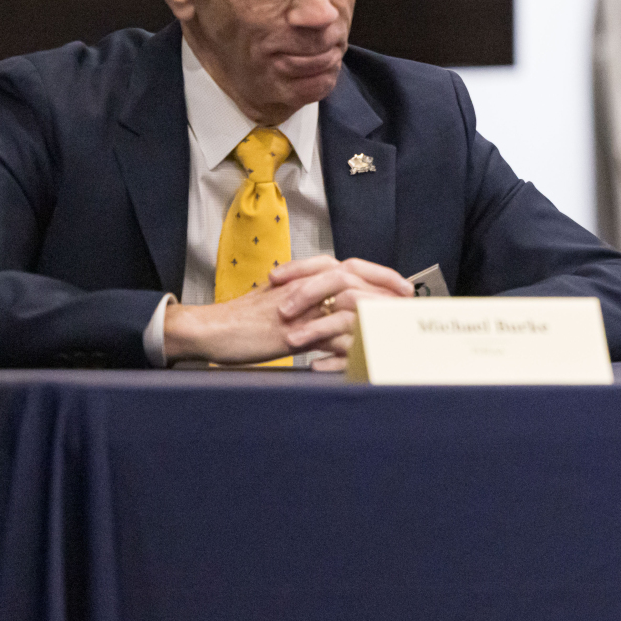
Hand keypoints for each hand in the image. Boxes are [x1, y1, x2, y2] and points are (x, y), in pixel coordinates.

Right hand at [163, 255, 413, 369]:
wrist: (212, 330)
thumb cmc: (244, 321)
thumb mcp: (282, 303)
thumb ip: (311, 302)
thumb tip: (339, 312)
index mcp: (304, 277)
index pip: (351, 267)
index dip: (381, 275)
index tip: (403, 286)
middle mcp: (306, 287)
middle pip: (357, 280)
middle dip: (387, 291)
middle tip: (409, 302)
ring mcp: (301, 309)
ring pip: (348, 307)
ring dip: (376, 318)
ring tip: (397, 329)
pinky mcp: (293, 332)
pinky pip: (331, 337)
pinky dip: (352, 345)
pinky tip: (368, 352)